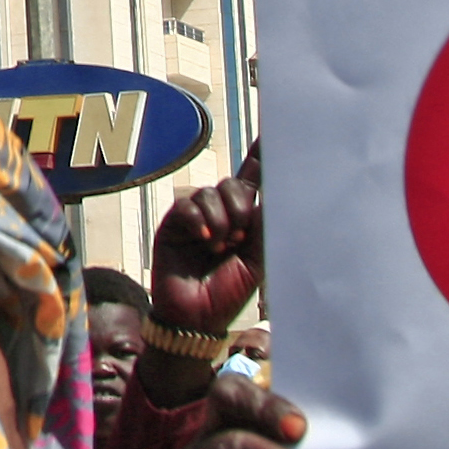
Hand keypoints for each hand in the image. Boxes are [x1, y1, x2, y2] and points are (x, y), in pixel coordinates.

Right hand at [139, 144, 260, 407]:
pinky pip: (189, 206)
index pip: (254, 180)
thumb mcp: (257, 260)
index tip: (273, 130)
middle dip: (240, 205)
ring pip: (211, 193)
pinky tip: (205, 241)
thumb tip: (267, 196)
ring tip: (221, 247)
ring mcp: (196, 217)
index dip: (261, 155)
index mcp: (244, 220)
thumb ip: (263, 227)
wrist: (197, 318)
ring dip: (221, 220)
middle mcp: (221, 213)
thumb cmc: (229, 293)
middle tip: (240, 235)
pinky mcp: (175, 223)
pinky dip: (200, 222)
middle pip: (234, 184)